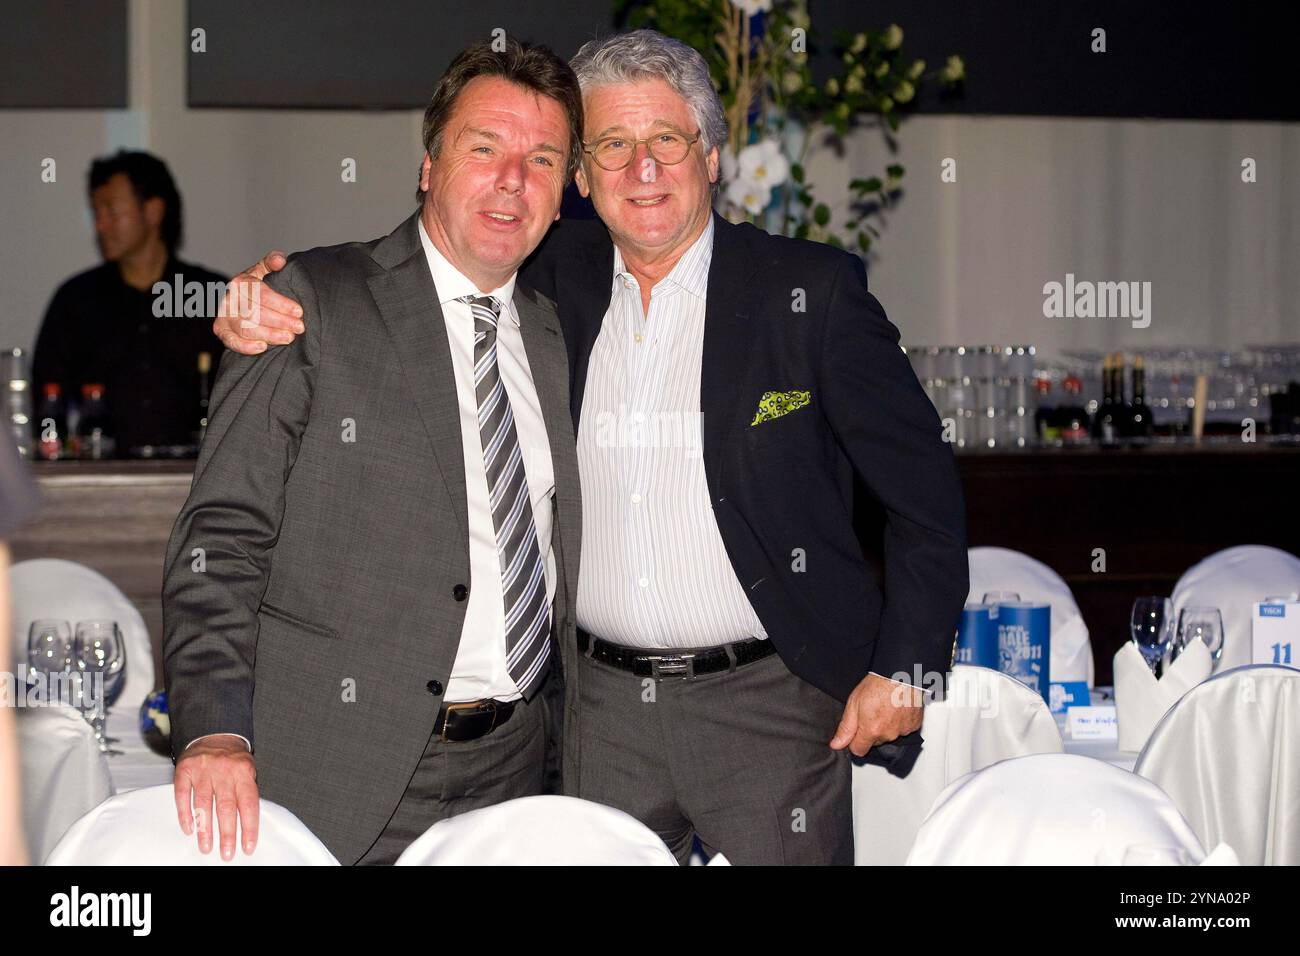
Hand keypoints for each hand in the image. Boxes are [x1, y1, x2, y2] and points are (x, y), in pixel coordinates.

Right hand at [174, 734, 258, 859]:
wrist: (214, 732)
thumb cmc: (233, 759)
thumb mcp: (247, 770)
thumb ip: (246, 793)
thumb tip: (248, 826)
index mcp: (244, 772)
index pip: (249, 804)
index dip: (249, 827)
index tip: (247, 846)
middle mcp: (224, 771)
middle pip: (226, 807)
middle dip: (227, 833)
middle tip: (226, 853)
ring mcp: (203, 770)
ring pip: (204, 804)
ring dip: (205, 829)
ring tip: (206, 847)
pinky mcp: (185, 770)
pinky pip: (183, 794)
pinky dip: (185, 813)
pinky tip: (189, 828)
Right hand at [213, 251, 303, 354]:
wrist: (242, 300)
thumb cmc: (258, 287)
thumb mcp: (265, 271)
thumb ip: (272, 263)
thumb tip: (279, 259)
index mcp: (240, 282)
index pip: (261, 294)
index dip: (281, 304)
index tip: (299, 311)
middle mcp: (229, 298)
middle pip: (254, 312)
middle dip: (280, 321)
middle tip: (299, 327)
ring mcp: (224, 316)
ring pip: (246, 328)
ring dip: (269, 335)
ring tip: (288, 338)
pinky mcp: (221, 331)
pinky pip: (231, 341)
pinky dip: (246, 346)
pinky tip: (263, 347)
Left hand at [829, 672, 923, 756]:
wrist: (901, 673)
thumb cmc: (878, 684)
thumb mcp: (854, 703)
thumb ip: (846, 728)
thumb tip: (837, 744)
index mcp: (871, 731)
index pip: (859, 750)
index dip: (854, 741)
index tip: (856, 731)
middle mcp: (888, 734)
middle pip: (874, 742)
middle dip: (871, 731)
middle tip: (872, 712)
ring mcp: (903, 730)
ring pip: (889, 735)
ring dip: (887, 726)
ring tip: (886, 708)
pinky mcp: (914, 725)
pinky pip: (903, 729)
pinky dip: (900, 722)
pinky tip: (897, 708)